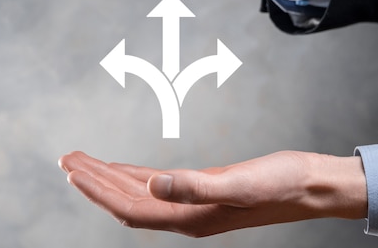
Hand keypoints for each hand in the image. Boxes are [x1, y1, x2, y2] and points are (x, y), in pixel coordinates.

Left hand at [58, 150, 366, 236]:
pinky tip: (122, 168)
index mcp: (190, 217)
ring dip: (108, 178)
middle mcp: (185, 214)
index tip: (70, 170)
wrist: (312, 186)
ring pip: (138, 193)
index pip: (129, 206)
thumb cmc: (283, 184)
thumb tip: (151, 184)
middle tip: (66, 160)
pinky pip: (156, 186)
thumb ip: (195, 186)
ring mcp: (192, 204)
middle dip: (93, 181)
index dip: (96, 189)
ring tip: (82, 162)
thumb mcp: (241, 183)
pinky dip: (133, 175)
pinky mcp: (201, 190)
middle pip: (126, 200)